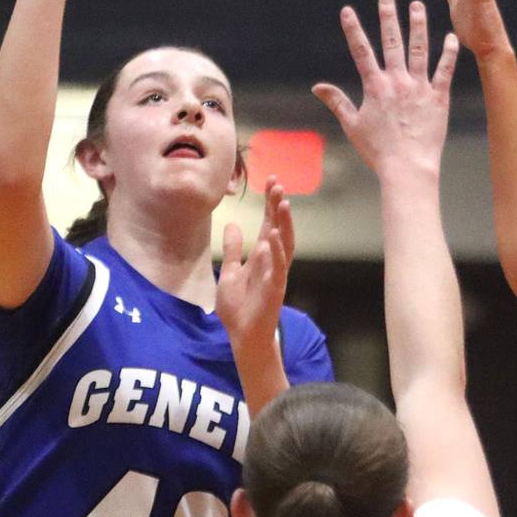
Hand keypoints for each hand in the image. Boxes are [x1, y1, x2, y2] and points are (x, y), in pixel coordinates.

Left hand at [216, 180, 293, 353]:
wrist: (242, 334)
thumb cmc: (239, 307)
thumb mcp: (231, 272)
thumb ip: (233, 249)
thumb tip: (233, 225)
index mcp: (263, 256)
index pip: (270, 224)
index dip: (271, 204)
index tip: (271, 181)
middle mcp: (273, 261)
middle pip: (280, 228)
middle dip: (279, 207)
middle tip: (278, 185)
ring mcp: (276, 274)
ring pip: (285, 244)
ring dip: (285, 224)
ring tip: (282, 204)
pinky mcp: (275, 289)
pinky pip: (278, 268)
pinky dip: (277, 252)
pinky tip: (273, 237)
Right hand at [312, 0, 458, 179]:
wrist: (408, 167)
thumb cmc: (379, 151)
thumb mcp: (352, 125)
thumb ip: (337, 102)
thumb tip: (317, 87)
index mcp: (375, 88)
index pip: (361, 51)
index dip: (353, 29)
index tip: (347, 10)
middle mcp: (398, 82)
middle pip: (392, 43)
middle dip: (388, 18)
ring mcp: (420, 88)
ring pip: (419, 49)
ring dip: (418, 26)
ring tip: (418, 6)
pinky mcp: (439, 97)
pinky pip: (445, 70)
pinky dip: (449, 53)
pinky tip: (451, 37)